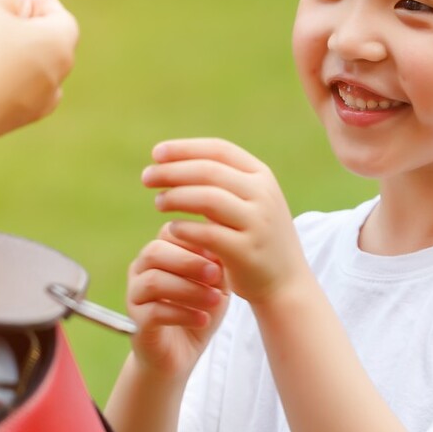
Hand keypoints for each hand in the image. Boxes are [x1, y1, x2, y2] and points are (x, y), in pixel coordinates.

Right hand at [126, 223, 228, 379]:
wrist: (180, 355)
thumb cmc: (198, 312)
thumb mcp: (214, 286)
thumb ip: (217, 264)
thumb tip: (223, 239)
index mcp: (159, 254)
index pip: (168, 232)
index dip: (194, 240)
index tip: (219, 255)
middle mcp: (141, 270)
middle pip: (154, 252)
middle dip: (189, 261)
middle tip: (216, 274)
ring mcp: (135, 296)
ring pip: (153, 281)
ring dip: (188, 289)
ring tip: (215, 300)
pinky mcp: (136, 322)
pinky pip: (154, 311)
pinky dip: (183, 314)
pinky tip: (203, 319)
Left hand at [142, 138, 310, 303]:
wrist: (285, 282)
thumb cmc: (255, 237)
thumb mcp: (247, 201)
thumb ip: (220, 181)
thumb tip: (170, 162)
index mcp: (262, 176)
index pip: (219, 150)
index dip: (185, 148)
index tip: (156, 153)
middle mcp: (263, 194)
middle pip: (209, 171)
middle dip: (172, 171)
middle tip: (147, 177)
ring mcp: (257, 222)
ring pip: (207, 199)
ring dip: (176, 197)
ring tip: (158, 202)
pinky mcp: (246, 251)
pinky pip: (206, 233)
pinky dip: (184, 228)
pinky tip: (171, 228)